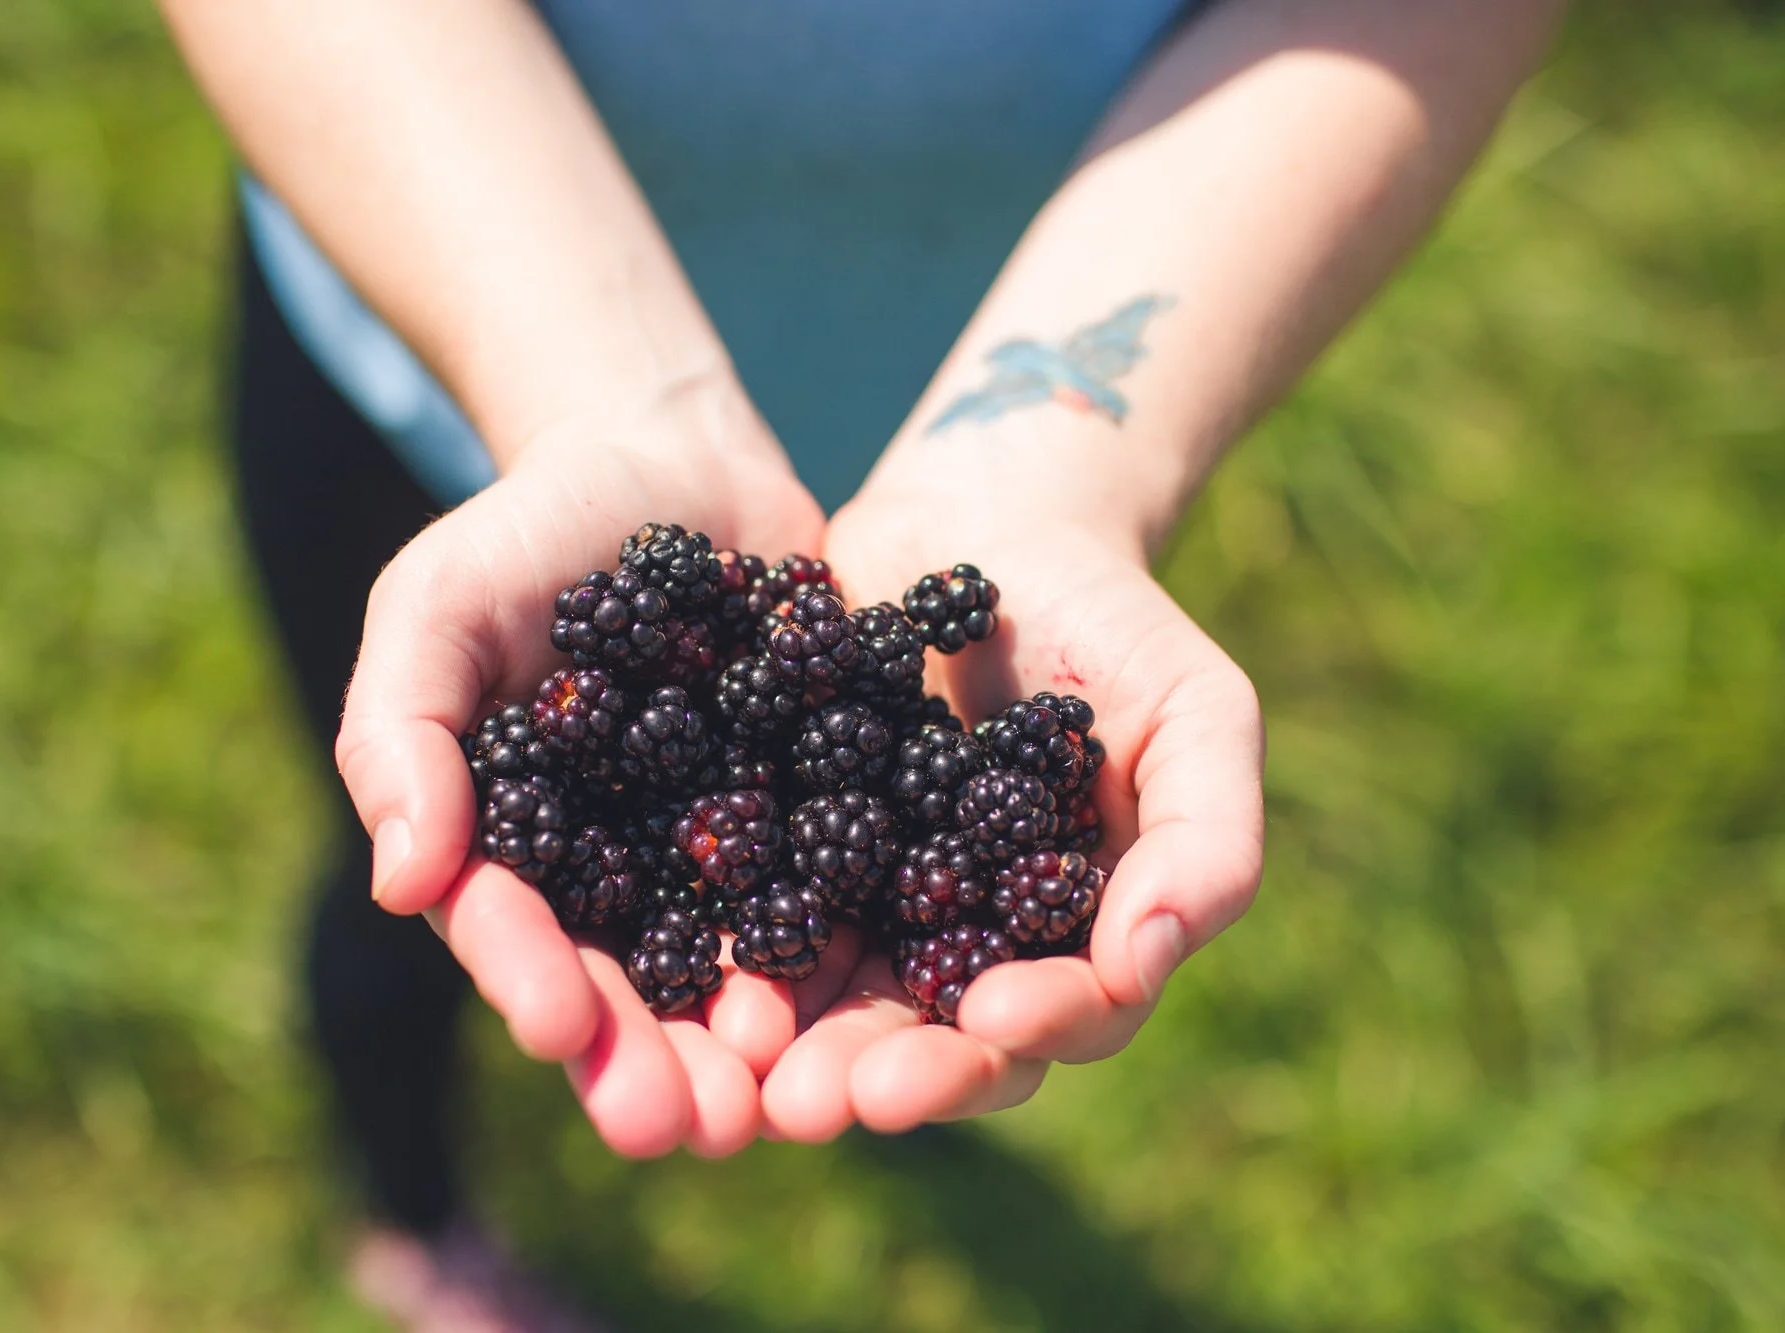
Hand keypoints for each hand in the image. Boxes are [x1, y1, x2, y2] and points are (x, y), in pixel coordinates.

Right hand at [334, 379, 822, 1159]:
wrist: (677, 464)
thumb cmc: (532, 532)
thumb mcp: (438, 604)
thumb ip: (404, 731)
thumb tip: (403, 881)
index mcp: (520, 849)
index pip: (517, 935)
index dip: (533, 985)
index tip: (562, 1028)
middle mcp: (626, 877)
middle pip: (636, 989)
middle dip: (657, 1063)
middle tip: (692, 1126)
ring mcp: (731, 856)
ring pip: (744, 972)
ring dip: (763, 1044)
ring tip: (784, 1099)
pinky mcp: (831, 820)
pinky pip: (850, 893)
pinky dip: (864, 949)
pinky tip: (894, 999)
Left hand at [758, 473, 1264, 1140]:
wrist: (987, 520)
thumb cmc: (1114, 622)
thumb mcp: (1198, 714)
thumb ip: (1206, 839)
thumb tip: (1146, 963)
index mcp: (1068, 935)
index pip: (1062, 1015)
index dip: (1034, 1027)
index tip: (994, 1015)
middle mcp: (960, 942)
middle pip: (930, 1036)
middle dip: (882, 1072)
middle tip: (824, 1101)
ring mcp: (865, 900)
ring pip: (828, 998)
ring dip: (786, 1043)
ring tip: (743, 1062)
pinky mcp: (779, 845)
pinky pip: (745, 907)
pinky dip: (717, 945)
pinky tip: (684, 965)